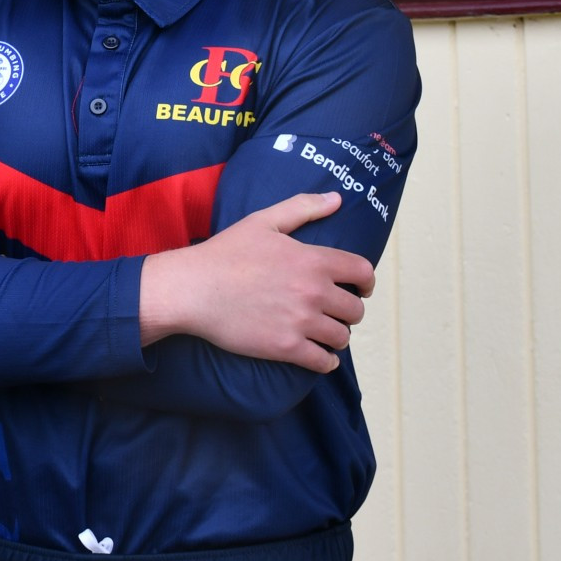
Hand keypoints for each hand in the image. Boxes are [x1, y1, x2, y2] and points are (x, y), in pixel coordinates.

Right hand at [138, 192, 373, 373]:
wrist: (193, 288)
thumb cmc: (225, 252)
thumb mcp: (264, 221)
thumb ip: (303, 207)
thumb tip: (336, 198)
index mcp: (313, 260)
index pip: (362, 272)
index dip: (367, 282)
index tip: (362, 288)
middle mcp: (313, 292)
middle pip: (356, 310)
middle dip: (349, 311)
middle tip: (334, 312)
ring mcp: (301, 322)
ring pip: (341, 337)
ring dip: (337, 337)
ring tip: (324, 334)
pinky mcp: (286, 347)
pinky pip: (323, 362)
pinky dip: (326, 362)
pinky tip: (319, 356)